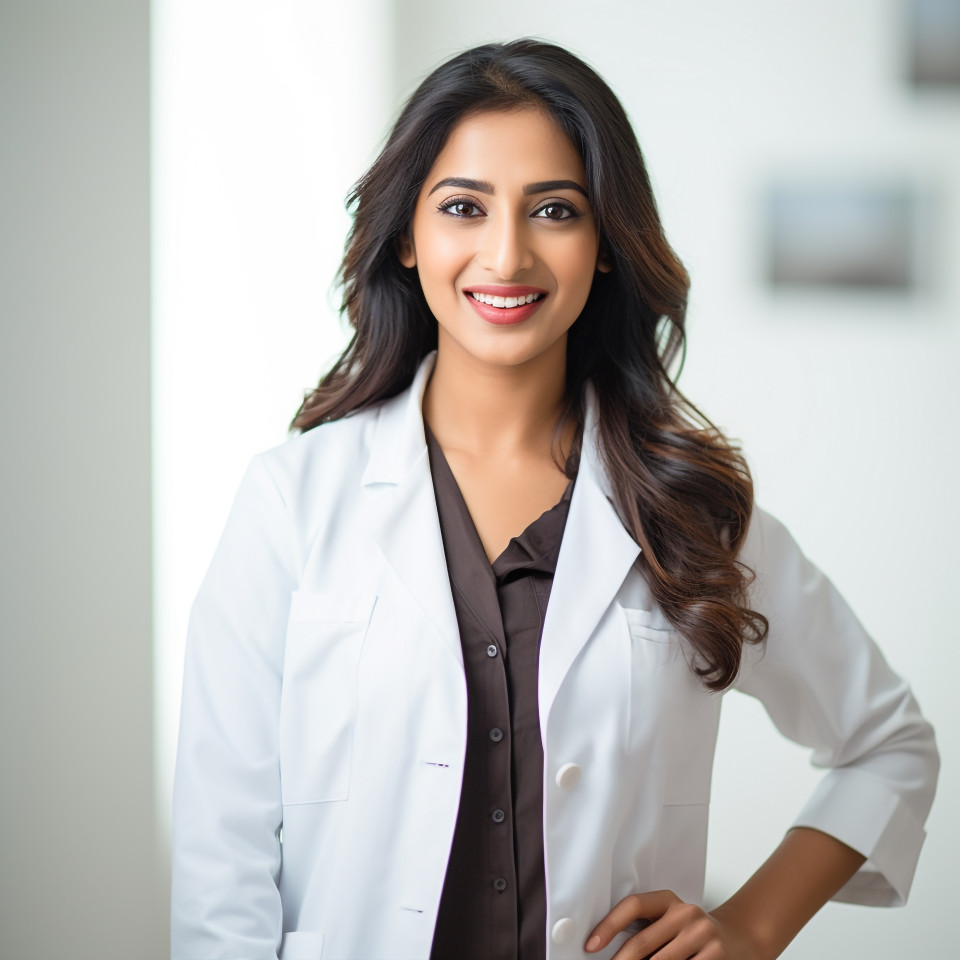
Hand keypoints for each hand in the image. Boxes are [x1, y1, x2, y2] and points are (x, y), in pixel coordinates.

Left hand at [584, 890, 759, 959]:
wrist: (739, 939)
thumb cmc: (693, 934)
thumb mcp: (671, 922)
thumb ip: (647, 930)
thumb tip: (611, 950)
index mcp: (669, 900)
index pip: (633, 905)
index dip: (609, 925)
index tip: (590, 945)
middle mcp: (686, 913)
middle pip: (642, 942)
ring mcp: (702, 934)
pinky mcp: (716, 955)